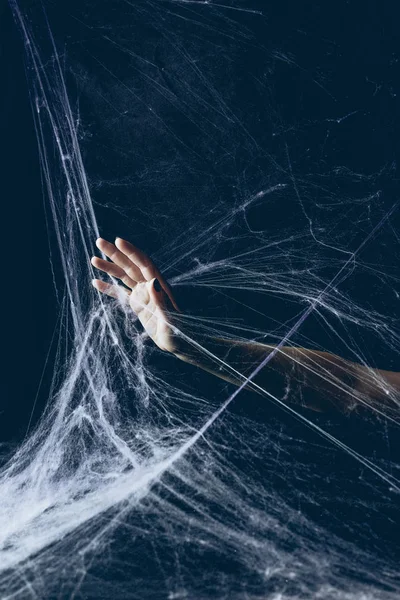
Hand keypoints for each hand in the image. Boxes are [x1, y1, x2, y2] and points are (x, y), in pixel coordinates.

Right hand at [91, 237, 179, 352]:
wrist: (179, 344)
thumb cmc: (179, 333)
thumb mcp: (170, 319)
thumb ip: (161, 301)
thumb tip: (151, 282)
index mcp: (160, 287)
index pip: (144, 264)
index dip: (132, 252)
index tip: (118, 241)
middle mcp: (151, 287)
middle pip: (131, 266)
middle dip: (116, 254)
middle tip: (100, 242)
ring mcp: (143, 295)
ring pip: (124, 277)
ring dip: (110, 267)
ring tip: (94, 259)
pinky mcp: (138, 305)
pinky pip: (121, 293)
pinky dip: (109, 288)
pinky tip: (96, 282)